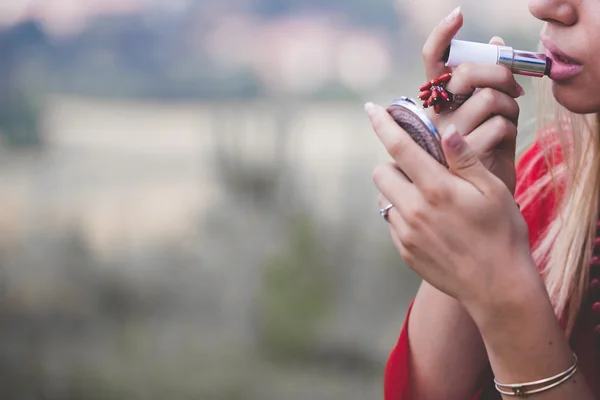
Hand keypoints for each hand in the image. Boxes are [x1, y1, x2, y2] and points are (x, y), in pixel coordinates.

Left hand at [367, 102, 539, 313]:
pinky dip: (401, 214)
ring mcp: (406, 233)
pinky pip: (390, 222)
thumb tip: (445, 130)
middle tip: (421, 170)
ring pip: (383, 197)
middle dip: (394, 164)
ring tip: (426, 197)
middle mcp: (414, 210)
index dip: (383, 124)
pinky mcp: (404, 251)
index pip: (400, 147)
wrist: (497, 287)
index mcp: (437, 189)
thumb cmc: (502, 234)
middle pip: (381, 172)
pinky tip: (428, 222)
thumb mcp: (493, 190)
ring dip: (397, 190)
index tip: (371, 109)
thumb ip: (465, 159)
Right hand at [420, 8, 522, 193]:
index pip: (432, 61)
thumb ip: (488, 81)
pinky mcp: (465, 155)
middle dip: (499, 72)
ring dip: (510, 106)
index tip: (457, 14)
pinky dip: (511, 129)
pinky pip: (500, 125)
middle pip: (467, 72)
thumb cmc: (483, 152)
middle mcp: (435, 116)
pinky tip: (503, 143)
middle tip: (512, 86)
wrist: (481, 198)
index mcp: (437, 102)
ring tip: (507, 121)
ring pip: (489, 98)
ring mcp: (447, 136)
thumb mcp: (486, 113)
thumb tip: (496, 41)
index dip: (443, 35)